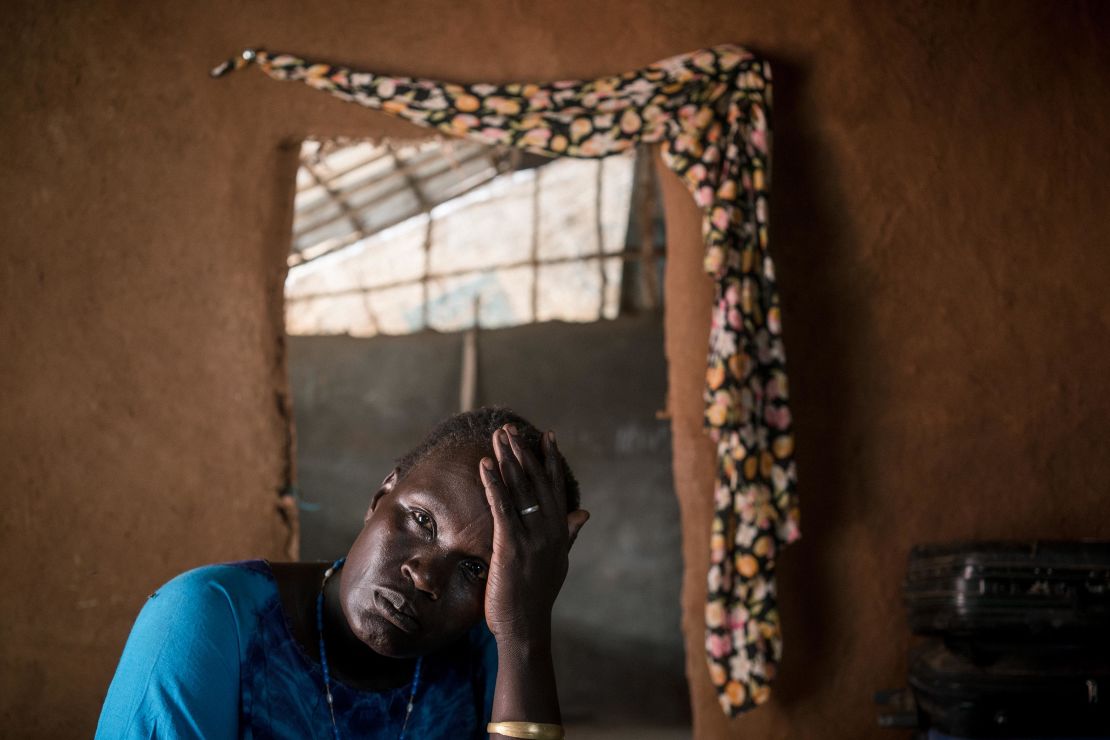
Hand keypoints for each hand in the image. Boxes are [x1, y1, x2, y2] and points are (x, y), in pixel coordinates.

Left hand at [479, 425, 588, 643]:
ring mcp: (532, 537)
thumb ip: (569, 535)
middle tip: (511, 430)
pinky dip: (493, 483)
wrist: (525, 627)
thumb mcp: (559, 562)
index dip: (552, 460)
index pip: (556, 488)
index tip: (548, 436)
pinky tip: (485, 464)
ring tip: (499, 437)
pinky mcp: (511, 545)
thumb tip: (584, 514)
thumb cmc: (537, 596)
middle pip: (537, 481)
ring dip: (508, 460)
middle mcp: (550, 530)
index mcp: (560, 532)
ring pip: (520, 489)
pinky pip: (502, 506)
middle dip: (523, 453)